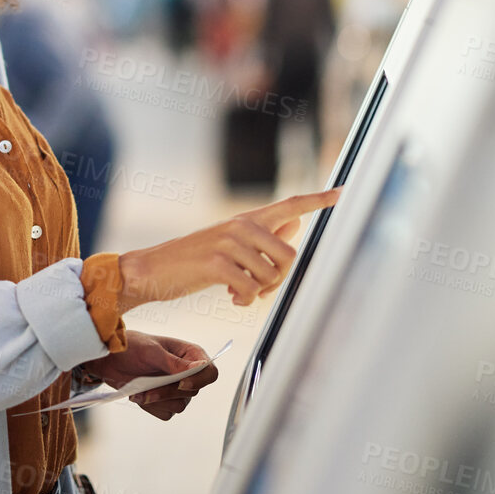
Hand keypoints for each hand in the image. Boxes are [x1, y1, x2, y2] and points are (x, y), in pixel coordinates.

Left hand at [79, 332, 218, 420]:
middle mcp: (187, 373)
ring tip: (139, 391)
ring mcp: (177, 389)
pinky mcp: (165, 401)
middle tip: (147, 387)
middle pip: (192, 392)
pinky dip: (151, 407)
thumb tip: (196, 369)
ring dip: (157, 400)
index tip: (181, 383)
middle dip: (168, 391)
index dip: (199, 380)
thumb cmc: (131, 346)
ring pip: (179, 405)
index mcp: (190, 355)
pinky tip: (139, 395)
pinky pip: (166, 413)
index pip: (209, 372)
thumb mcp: (151, 351)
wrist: (111, 360)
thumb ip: (173, 362)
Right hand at [115, 187, 342, 312]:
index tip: (342, 194)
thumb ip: (264, 234)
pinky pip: (251, 289)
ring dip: (259, 292)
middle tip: (260, 289)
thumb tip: (295, 225)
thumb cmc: (194, 259)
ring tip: (239, 292)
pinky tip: (231, 297)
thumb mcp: (230, 242)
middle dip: (280, 279)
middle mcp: (242, 225)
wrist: (153, 270)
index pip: (290, 205)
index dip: (318, 200)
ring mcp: (230, 242)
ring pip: (272, 275)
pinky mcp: (219, 262)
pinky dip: (245, 300)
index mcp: (247, 219)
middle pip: (289, 255)